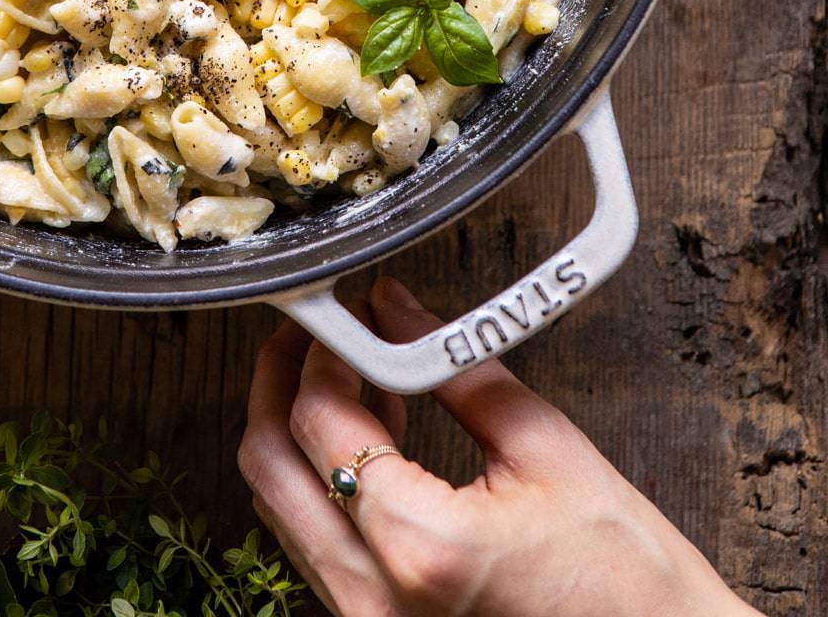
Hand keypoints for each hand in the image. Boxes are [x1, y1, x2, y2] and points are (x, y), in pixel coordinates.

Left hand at [240, 276, 756, 616]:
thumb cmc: (625, 581)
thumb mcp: (547, 449)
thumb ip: (456, 367)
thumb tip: (394, 306)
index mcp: (420, 546)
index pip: (321, 421)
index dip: (322, 351)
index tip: (343, 312)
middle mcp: (374, 600)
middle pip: (268, 468)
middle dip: (278, 384)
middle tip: (313, 334)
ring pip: (280, 511)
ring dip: (299, 433)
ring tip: (357, 380)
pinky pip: (317, 549)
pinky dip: (327, 485)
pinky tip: (378, 446)